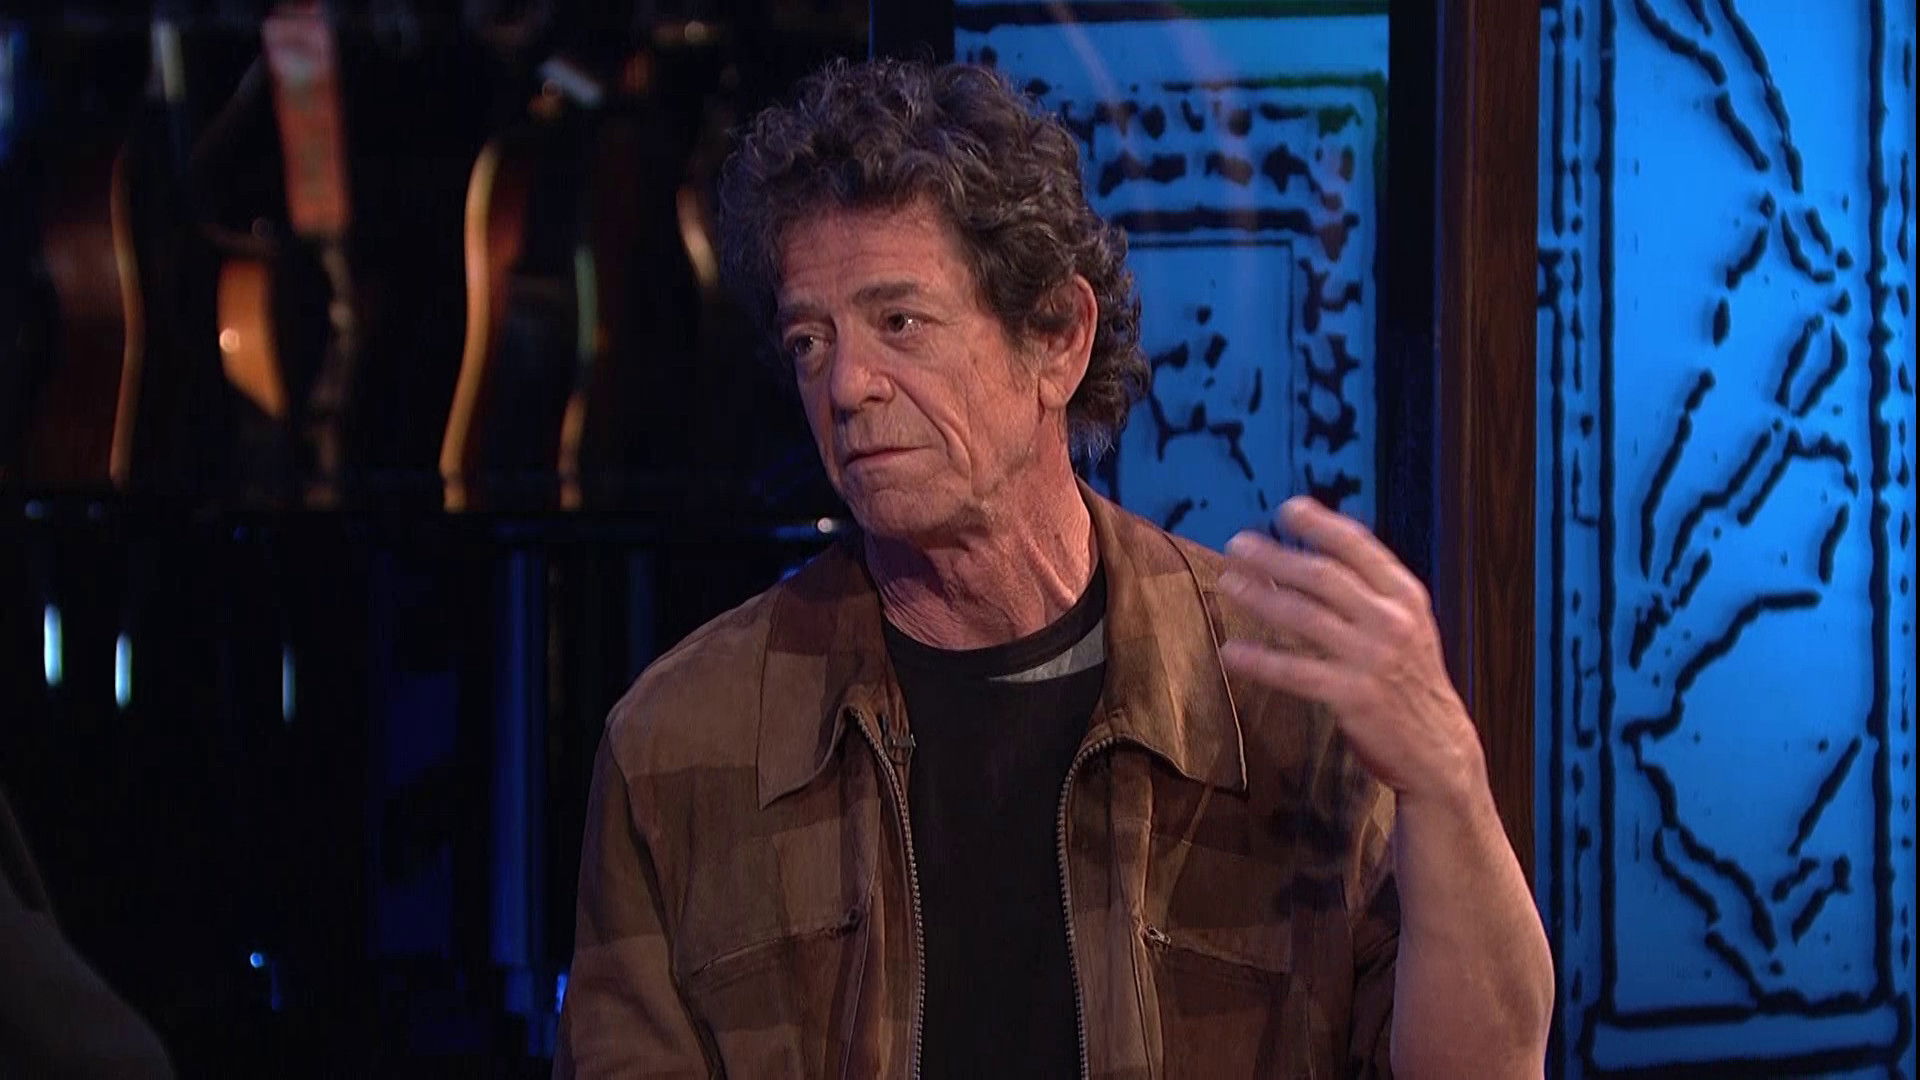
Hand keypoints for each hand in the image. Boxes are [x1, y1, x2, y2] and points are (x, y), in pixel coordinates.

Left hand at [1216, 496, 1486, 807]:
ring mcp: (1373, 658)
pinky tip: (1231, 652)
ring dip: (1261, 597)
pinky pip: (1296, 672)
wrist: (1439, 749)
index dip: (1321, 524)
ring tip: (1229, 583)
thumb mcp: (1407, 626)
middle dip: (1276, 556)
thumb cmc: (1411, 683)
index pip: (1359, 547)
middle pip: (1324, 576)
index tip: (1287, 509)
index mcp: (1406, 597)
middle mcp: (1392, 621)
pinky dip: (1260, 660)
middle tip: (1237, 544)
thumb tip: (1324, 549)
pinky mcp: (1354, 696)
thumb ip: (1372, 592)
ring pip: (1305, 616)